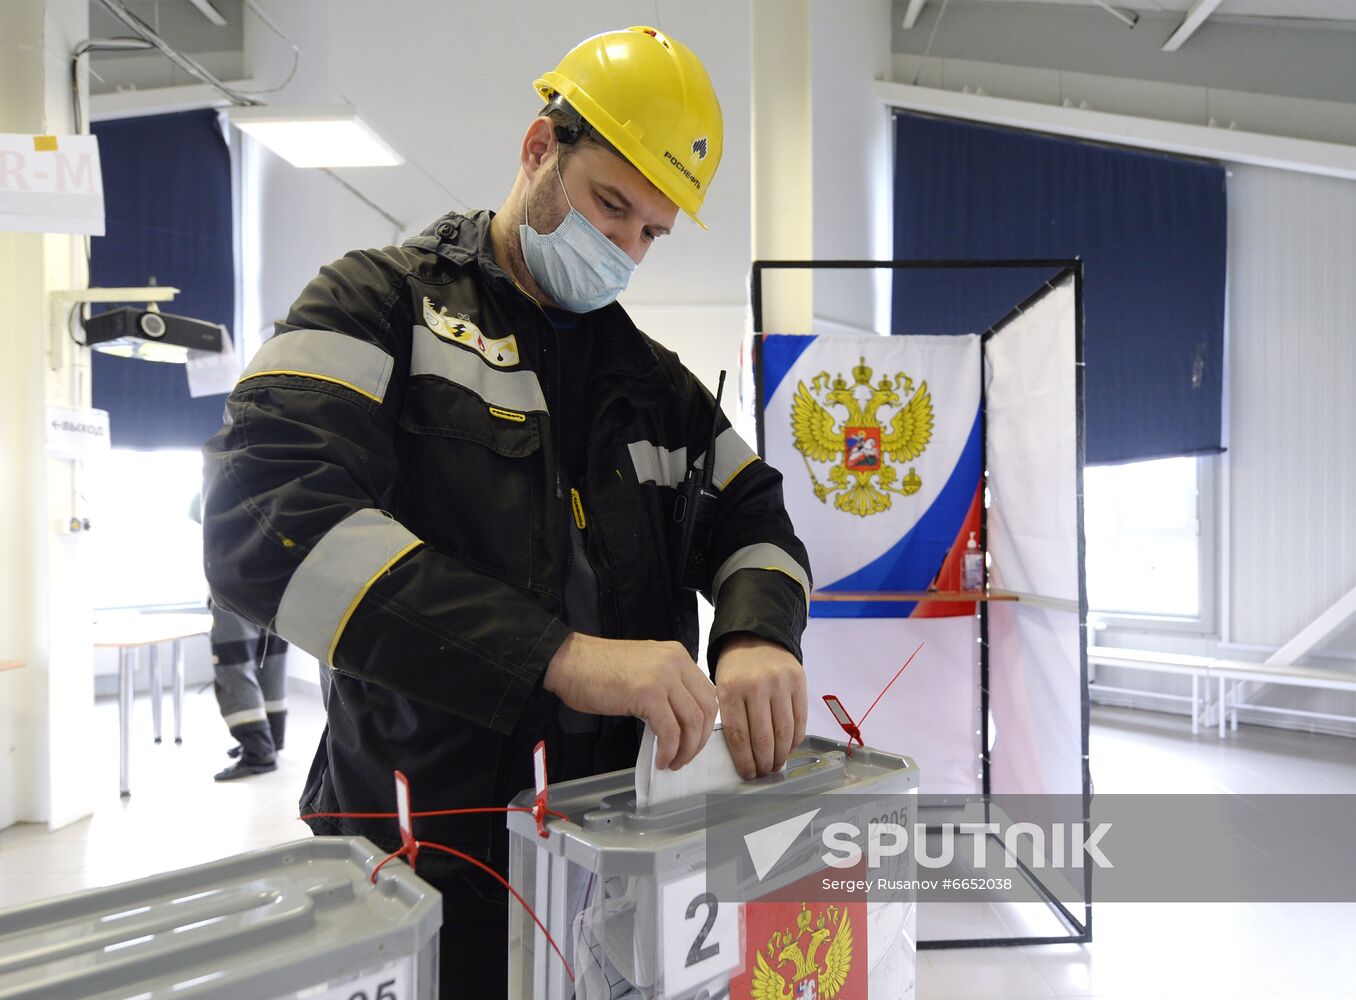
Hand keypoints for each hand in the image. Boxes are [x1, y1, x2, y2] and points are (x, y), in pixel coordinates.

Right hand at [543, 633, 717, 769]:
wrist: (569, 662)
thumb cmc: (597, 669)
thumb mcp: (644, 669)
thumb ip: (666, 686)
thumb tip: (679, 719)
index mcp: (677, 655)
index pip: (707, 692)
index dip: (705, 722)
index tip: (694, 740)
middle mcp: (675, 662)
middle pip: (706, 708)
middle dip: (700, 739)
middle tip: (687, 757)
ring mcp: (663, 677)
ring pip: (692, 722)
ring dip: (686, 749)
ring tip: (673, 762)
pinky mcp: (648, 694)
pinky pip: (669, 731)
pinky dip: (669, 751)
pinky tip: (660, 759)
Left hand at [714, 635, 806, 779]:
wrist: (756, 635)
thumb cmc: (735, 669)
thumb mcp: (722, 687)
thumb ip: (731, 717)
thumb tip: (744, 757)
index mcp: (730, 689)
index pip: (738, 735)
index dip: (744, 761)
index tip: (748, 774)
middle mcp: (756, 686)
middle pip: (763, 738)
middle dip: (764, 762)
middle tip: (764, 773)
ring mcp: (780, 683)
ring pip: (784, 732)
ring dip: (781, 755)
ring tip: (776, 764)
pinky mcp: (799, 681)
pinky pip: (800, 720)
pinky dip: (795, 740)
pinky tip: (789, 748)